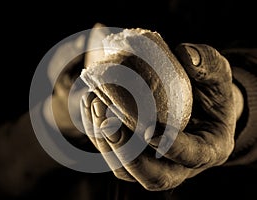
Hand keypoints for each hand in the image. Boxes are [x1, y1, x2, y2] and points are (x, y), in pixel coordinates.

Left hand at [80, 43, 235, 190]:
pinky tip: (90, 103)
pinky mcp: (134, 153)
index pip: (192, 156)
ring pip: (125, 169)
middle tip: (107, 122)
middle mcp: (180, 164)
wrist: (196, 100)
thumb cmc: (208, 88)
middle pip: (152, 176)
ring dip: (104, 141)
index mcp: (209, 148)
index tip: (148, 130)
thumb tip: (185, 54)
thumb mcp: (217, 72)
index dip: (170, 146)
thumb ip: (208, 64)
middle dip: (126, 153)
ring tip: (94, 103)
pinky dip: (97, 131)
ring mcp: (154, 162)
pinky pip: (112, 152)